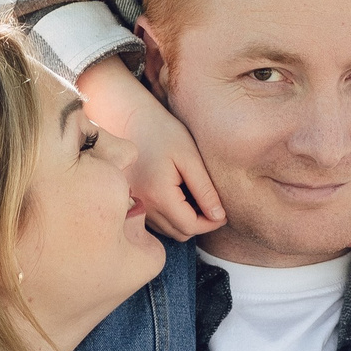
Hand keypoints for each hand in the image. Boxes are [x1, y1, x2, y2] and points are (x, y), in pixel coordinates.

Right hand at [80, 54, 223, 239]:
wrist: (126, 117)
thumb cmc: (161, 130)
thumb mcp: (189, 157)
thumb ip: (205, 189)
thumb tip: (219, 216)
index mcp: (159, 196)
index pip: (191, 226)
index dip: (211, 223)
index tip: (224, 212)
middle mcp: (143, 206)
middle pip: (179, 233)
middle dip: (200, 224)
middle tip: (213, 205)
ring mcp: (133, 205)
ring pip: (167, 230)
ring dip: (185, 221)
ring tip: (196, 198)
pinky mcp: (130, 201)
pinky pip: (155, 221)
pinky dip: (170, 216)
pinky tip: (178, 196)